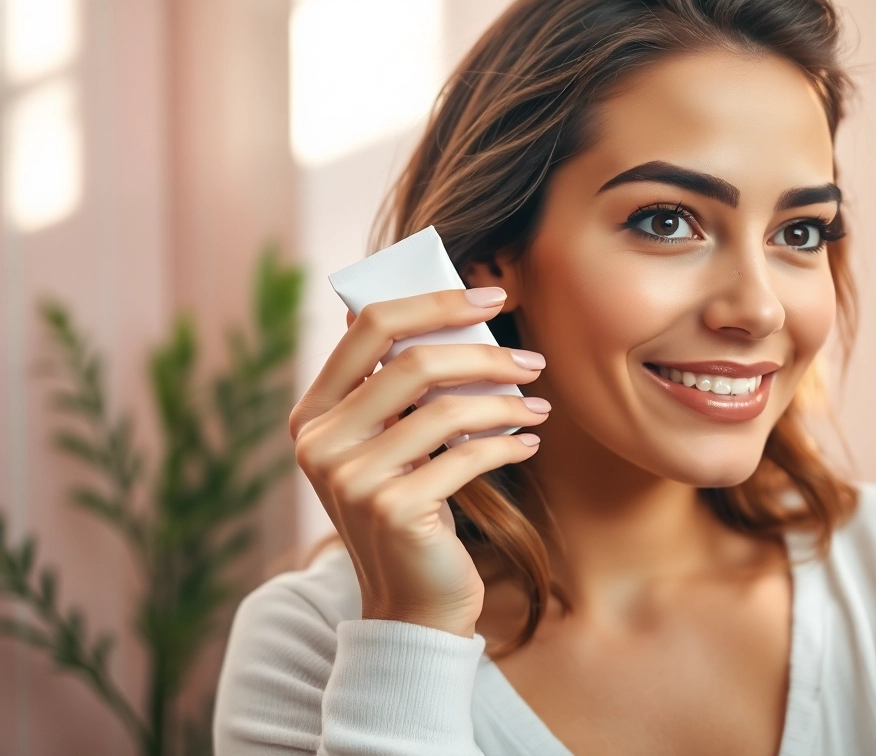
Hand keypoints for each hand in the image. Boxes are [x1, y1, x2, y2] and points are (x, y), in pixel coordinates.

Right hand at [288, 287, 549, 636]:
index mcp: (313, 414)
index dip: (434, 301)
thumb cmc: (412, 509)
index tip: (492, 295)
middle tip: (532, 361)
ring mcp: (350, 479)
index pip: (370, 326)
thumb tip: (453, 315)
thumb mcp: (393, 445)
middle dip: (485, 355)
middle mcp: (320, 443)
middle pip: (413, 364)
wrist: (411, 603)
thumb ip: (400, 390)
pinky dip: (508, 445)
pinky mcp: (392, 509)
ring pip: (445, 410)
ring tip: (539, 405)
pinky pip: (466, 457)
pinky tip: (530, 443)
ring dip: (505, 403)